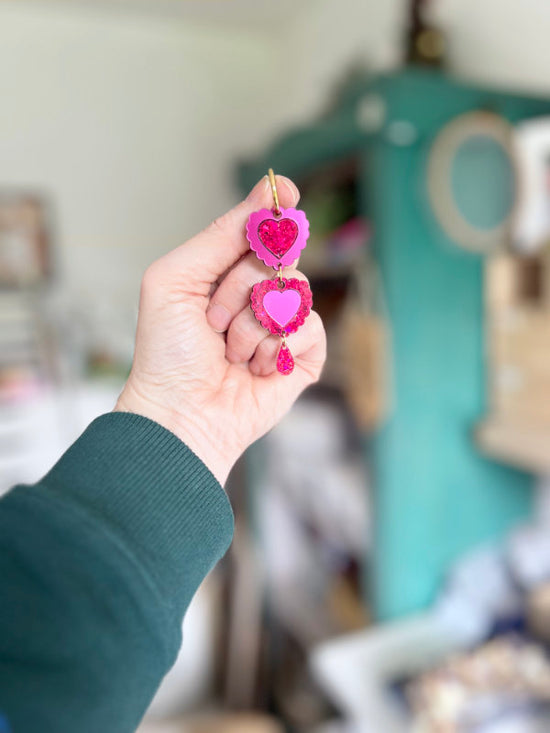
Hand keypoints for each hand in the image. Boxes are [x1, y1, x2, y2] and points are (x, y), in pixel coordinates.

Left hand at [115, 176, 325, 484]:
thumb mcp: (176, 278)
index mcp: (225, 272)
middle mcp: (257, 293)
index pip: (260, 227)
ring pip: (295, 290)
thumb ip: (221, 233)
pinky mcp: (303, 356)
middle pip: (280, 254)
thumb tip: (269, 189)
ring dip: (253, 324)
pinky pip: (309, 326)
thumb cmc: (167, 351)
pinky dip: (276, 347)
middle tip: (213, 317)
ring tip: (230, 352)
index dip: (274, 209)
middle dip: (241, 284)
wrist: (181, 412)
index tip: (286, 192)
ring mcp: (282, 324)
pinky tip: (254, 368)